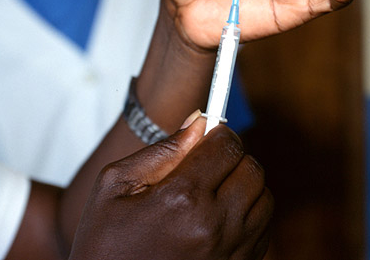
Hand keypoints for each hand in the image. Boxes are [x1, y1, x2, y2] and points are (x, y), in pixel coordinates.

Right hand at [69, 114, 272, 259]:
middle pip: (252, 168)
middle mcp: (214, 227)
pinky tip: (219, 218)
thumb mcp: (115, 186)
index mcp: (182, 199)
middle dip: (232, 158)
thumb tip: (199, 123)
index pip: (227, 145)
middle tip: (208, 163)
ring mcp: (231, 251)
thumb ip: (161, 151)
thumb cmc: (105, 244)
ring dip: (243, 186)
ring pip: (264, 197)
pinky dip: (248, 215)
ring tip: (213, 193)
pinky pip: (263, 227)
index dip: (219, 133)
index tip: (209, 135)